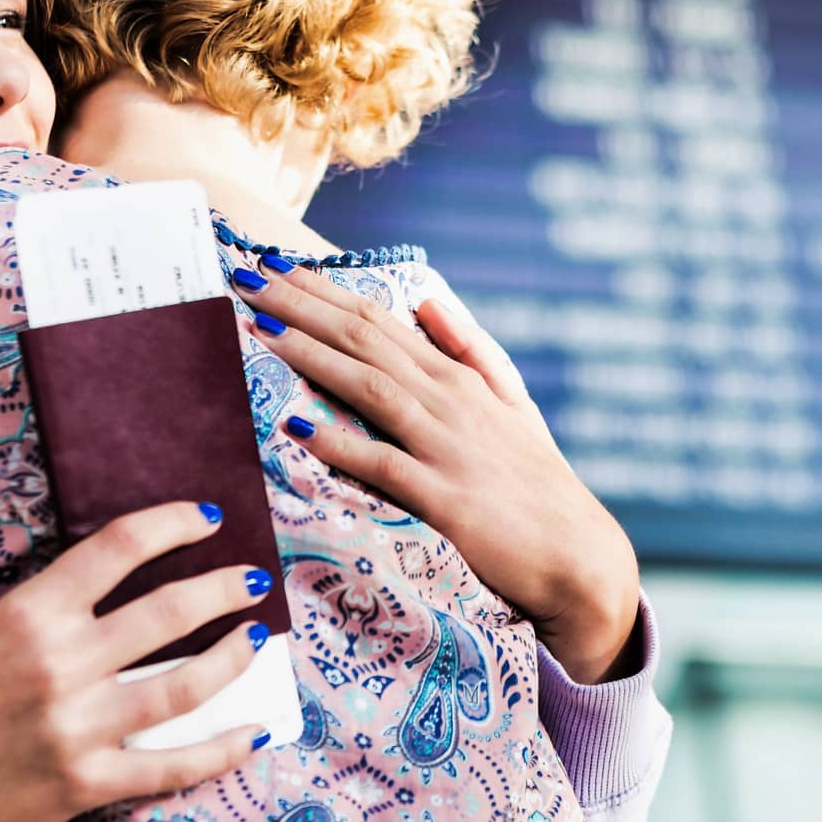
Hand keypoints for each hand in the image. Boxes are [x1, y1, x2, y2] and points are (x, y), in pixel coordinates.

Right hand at [0, 501, 273, 821]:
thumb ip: (58, 609)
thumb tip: (136, 581)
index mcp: (30, 612)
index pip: (118, 546)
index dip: (173, 524)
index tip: (207, 516)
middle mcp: (58, 663)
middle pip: (169, 610)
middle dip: (225, 588)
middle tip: (253, 578)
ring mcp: (77, 726)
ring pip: (184, 684)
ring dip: (234, 657)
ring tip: (257, 639)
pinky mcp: (87, 783)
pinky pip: (173, 763)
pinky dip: (223, 747)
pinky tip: (254, 729)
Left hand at [232, 258, 638, 683]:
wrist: (577, 555)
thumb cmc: (535, 481)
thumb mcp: (510, 403)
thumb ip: (469, 348)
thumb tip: (427, 298)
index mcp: (456, 376)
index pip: (376, 319)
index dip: (320, 291)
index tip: (271, 266)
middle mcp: (449, 400)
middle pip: (363, 340)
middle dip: (299, 307)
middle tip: (244, 278)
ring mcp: (447, 447)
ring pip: (370, 388)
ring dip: (312, 356)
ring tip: (259, 331)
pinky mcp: (446, 500)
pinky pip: (386, 466)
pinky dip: (342, 444)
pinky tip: (298, 428)